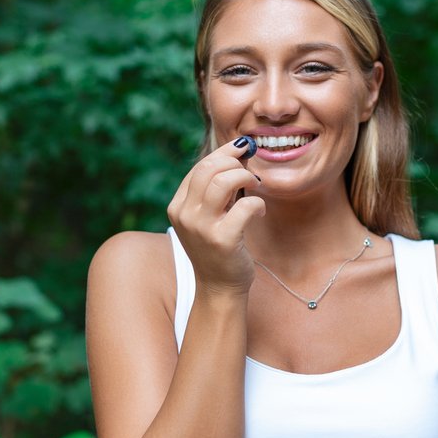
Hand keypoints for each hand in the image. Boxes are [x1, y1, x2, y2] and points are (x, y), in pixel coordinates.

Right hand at [167, 138, 264, 295]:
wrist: (219, 287)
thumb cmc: (219, 247)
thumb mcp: (210, 215)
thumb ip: (217, 186)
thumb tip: (241, 151)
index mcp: (178, 206)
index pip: (200, 167)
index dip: (225, 153)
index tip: (244, 150)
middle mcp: (184, 215)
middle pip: (209, 168)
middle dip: (236, 163)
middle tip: (251, 174)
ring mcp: (201, 228)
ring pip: (223, 181)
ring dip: (246, 178)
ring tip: (255, 187)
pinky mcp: (222, 240)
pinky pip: (244, 206)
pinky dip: (257, 203)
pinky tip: (259, 210)